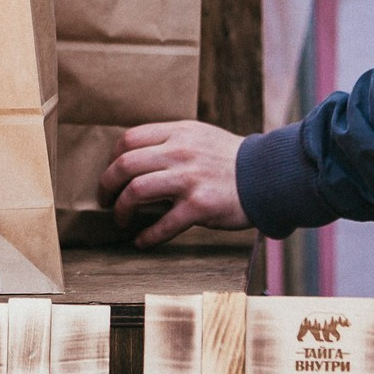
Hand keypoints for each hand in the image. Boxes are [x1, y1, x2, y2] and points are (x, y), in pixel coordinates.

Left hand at [99, 120, 250, 248]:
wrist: (269, 176)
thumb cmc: (232, 160)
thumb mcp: (200, 136)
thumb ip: (171, 141)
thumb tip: (137, 156)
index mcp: (178, 132)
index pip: (129, 139)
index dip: (111, 159)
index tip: (111, 175)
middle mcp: (180, 152)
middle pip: (125, 164)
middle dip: (107, 185)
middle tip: (104, 200)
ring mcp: (189, 179)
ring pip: (136, 191)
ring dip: (121, 210)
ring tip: (121, 220)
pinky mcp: (199, 206)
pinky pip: (163, 224)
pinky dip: (147, 236)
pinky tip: (142, 241)